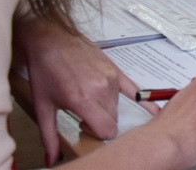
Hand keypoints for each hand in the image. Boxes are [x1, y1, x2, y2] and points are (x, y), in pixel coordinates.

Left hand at [14, 16, 153, 165]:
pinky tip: (153, 110)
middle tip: (83, 116)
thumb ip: (49, 136)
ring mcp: (112, 79)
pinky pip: (135, 90)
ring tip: (90, 101)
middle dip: (101, 124)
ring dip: (107, 111)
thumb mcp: (42, 106)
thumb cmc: (45, 69)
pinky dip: (143, 102)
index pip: (106, 130)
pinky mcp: (116, 70)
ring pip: (118, 108)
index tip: (83, 126)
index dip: (96, 135)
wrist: (50, 38)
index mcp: (84, 99)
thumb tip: (51, 158)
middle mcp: (102, 89)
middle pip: (113, 121)